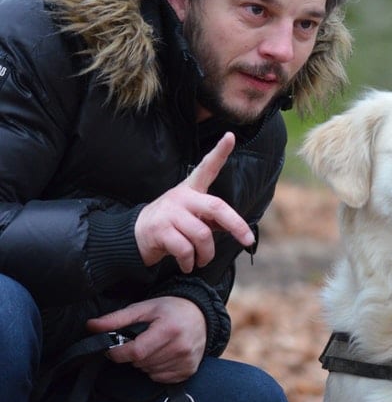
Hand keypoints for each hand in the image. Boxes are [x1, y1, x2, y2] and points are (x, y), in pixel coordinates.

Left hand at [87, 297, 206, 382]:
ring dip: (145, 363)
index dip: (119, 353)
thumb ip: (117, 319)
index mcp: (169, 329)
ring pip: (149, 372)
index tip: (113, 349)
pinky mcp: (189, 370)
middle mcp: (180, 347)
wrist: (202, 314)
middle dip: (133, 355)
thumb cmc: (171, 309)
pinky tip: (163, 355)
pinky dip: (156, 370)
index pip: (136, 352)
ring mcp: (186, 360)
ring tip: (154, 347)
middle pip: (141, 363)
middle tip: (140, 341)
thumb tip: (91, 326)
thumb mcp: (144, 308)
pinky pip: (161, 378)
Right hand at [135, 132, 254, 272]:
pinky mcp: (160, 230)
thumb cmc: (172, 225)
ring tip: (201, 260)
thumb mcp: (192, 217)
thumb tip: (238, 229)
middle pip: (216, 207)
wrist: (134, 237)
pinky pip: (185, 250)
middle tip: (248, 240)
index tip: (230, 136)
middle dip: (236, 225)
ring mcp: (170, 212)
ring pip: (202, 235)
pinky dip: (190, 262)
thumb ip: (213, 218)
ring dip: (206, 254)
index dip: (219, 152)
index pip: (207, 167)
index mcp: (191, 189)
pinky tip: (187, 265)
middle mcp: (181, 196)